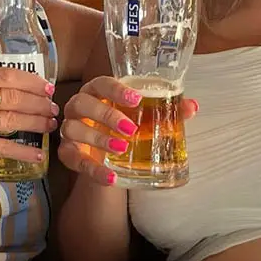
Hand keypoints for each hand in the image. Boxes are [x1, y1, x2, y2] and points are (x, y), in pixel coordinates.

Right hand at [0, 67, 57, 178]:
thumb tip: (21, 89)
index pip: (7, 75)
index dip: (33, 82)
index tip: (48, 88)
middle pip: (14, 97)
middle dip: (39, 104)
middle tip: (54, 110)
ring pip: (13, 120)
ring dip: (37, 124)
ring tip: (50, 126)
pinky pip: (4, 147)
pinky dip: (24, 152)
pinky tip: (38, 154)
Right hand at [58, 76, 196, 184]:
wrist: (108, 154)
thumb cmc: (124, 124)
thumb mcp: (146, 117)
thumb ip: (169, 110)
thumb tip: (192, 107)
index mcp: (97, 91)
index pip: (102, 83)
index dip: (116, 89)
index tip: (136, 99)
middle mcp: (79, 106)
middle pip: (82, 103)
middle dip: (106, 115)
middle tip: (131, 129)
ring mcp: (70, 129)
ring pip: (74, 129)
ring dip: (98, 138)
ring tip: (121, 148)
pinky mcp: (68, 153)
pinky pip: (74, 160)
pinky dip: (92, 170)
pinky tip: (110, 178)